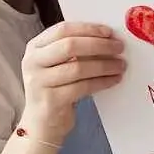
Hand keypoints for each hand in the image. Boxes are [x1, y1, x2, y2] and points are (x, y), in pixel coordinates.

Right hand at [20, 21, 124, 143]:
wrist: (41, 124)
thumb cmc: (54, 90)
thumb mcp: (55, 65)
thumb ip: (72, 50)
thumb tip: (106, 38)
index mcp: (34, 48)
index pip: (62, 30)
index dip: (88, 29)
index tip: (109, 32)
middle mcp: (33, 63)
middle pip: (70, 46)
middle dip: (99, 45)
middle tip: (119, 47)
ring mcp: (39, 82)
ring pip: (78, 67)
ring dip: (104, 65)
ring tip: (120, 65)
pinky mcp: (51, 101)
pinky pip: (83, 87)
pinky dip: (102, 82)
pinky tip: (113, 79)